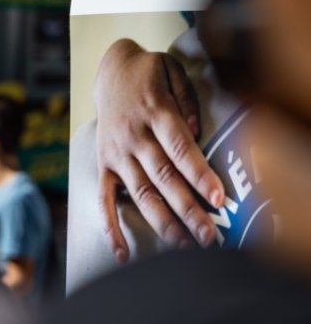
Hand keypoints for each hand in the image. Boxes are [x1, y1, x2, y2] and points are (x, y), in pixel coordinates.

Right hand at [93, 38, 224, 260]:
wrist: (110, 72)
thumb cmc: (149, 74)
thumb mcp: (172, 71)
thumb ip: (186, 100)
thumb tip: (196, 132)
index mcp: (154, 111)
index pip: (178, 147)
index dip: (199, 173)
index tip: (219, 197)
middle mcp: (133, 137)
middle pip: (162, 177)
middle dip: (187, 208)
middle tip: (209, 235)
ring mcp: (116, 154)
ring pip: (140, 193)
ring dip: (163, 222)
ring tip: (185, 246)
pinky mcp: (104, 166)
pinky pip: (103, 200)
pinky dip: (110, 227)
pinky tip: (122, 252)